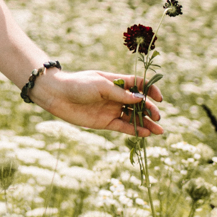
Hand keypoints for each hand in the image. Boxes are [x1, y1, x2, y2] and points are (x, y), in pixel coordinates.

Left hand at [30, 67, 164, 136]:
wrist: (58, 95)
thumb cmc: (78, 84)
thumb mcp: (100, 86)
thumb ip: (120, 94)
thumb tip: (140, 99)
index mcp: (117, 82)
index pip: (139, 85)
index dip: (151, 90)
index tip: (159, 98)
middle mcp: (117, 96)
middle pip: (139, 103)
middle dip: (150, 110)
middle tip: (158, 117)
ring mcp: (112, 109)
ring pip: (134, 117)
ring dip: (146, 123)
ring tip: (159, 131)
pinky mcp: (105, 122)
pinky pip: (124, 127)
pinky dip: (134, 130)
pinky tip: (145, 134)